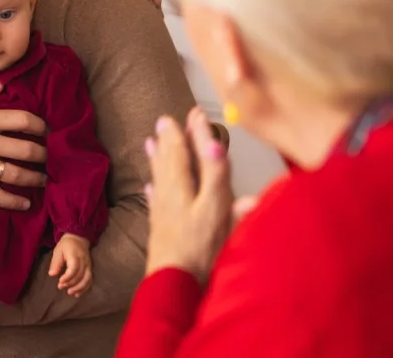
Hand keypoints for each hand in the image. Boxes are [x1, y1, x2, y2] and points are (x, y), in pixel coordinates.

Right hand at [0, 80, 47, 209]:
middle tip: (49, 155)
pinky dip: (15, 201)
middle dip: (44, 153)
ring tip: (44, 178)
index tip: (45, 129)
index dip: (40, 125)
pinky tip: (25, 202)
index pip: (23, 121)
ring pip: (17, 174)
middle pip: (27, 149)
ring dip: (36, 177)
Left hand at [49, 234, 92, 296]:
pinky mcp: (90, 268)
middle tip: (60, 287)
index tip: (60, 282)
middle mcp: (84, 261)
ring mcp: (88, 265)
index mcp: (75, 256)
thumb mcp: (58, 251)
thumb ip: (55, 263)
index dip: (67, 277)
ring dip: (79, 287)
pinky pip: (89, 279)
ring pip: (87, 279)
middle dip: (70, 283)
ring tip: (71, 293)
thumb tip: (51, 275)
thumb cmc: (66, 246)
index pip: (73, 269)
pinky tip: (78, 293)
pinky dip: (85, 287)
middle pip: (80, 275)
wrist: (78, 239)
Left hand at [144, 107, 233, 282]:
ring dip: (158, 156)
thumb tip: (251, 198)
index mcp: (206, 201)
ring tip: (152, 139)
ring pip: (161, 176)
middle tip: (168, 119)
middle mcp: (183, 202)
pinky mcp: (157, 225)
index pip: (208, 163)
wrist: (172, 284)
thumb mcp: (229, 237)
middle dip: (174, 139)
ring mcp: (166, 212)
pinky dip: (153, 188)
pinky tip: (149, 183)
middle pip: (178, 164)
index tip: (199, 116)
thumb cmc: (203, 262)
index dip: (205, 138)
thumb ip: (239, 216)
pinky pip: (154, 200)